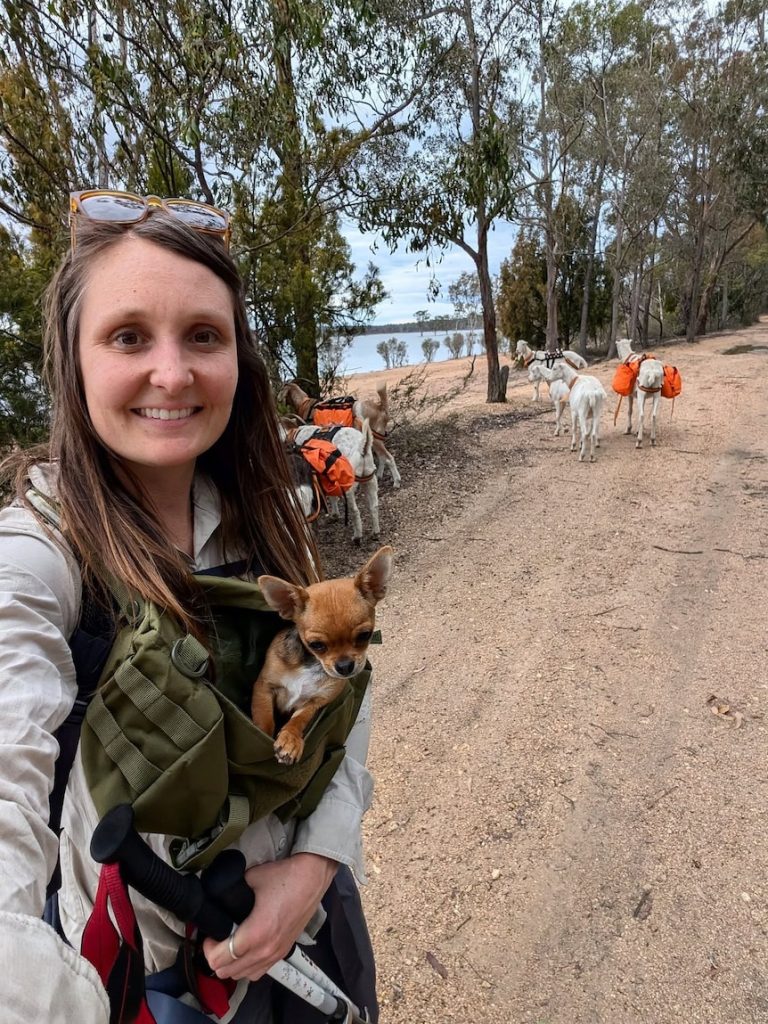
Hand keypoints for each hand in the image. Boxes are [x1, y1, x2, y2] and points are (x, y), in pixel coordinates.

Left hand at [203, 853, 337, 980]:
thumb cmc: (285, 877)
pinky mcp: (284, 952)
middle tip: (217, 938)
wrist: (313, 877)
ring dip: (231, 964)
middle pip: (228, 972)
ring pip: (243, 976)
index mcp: (256, 933)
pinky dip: (247, 967)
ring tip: (229, 944)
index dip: (208, 947)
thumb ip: (231, 890)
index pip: (219, 959)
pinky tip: (246, 950)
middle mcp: (266, 950)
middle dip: (216, 956)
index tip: (210, 933)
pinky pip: (258, 972)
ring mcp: (276, 954)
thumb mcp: (251, 878)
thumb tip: (217, 895)